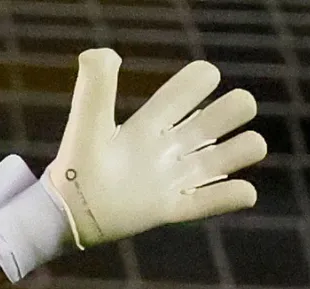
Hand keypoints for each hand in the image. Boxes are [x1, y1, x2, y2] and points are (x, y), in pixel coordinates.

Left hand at [0, 49, 268, 280]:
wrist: (66, 214)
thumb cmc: (76, 167)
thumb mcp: (87, 123)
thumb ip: (95, 86)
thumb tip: (104, 52)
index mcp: (153, 120)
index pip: (196, 82)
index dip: (204, 77)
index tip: (195, 89)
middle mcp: (171, 145)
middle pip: (228, 112)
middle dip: (236, 109)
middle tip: (208, 129)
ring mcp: (175, 176)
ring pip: (235, 153)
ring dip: (243, 150)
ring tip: (217, 163)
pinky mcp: (174, 207)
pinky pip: (217, 200)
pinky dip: (236, 194)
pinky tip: (238, 192)